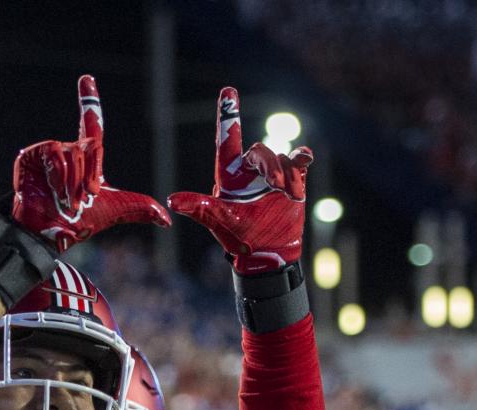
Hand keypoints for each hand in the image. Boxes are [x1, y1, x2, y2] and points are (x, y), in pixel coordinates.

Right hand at [12, 74, 169, 251]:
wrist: (50, 235)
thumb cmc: (78, 223)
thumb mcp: (116, 211)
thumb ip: (141, 209)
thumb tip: (167, 220)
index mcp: (85, 158)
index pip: (91, 124)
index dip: (88, 100)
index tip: (87, 79)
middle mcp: (66, 152)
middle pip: (88, 147)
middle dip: (89, 177)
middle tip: (83, 200)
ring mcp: (47, 153)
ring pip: (72, 153)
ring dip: (73, 183)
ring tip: (68, 203)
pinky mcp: (30, 157)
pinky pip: (54, 153)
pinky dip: (58, 174)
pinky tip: (54, 190)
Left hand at [168, 87, 312, 272]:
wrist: (268, 251)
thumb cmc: (238, 237)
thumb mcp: (218, 220)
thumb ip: (198, 207)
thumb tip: (171, 200)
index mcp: (229, 175)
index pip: (227, 140)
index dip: (228, 115)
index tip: (227, 91)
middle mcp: (250, 170)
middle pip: (260, 150)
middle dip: (267, 164)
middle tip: (273, 185)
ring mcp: (272, 173)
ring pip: (280, 157)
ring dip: (283, 174)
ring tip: (284, 193)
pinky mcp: (293, 180)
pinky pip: (299, 160)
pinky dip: (302, 157)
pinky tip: (305, 157)